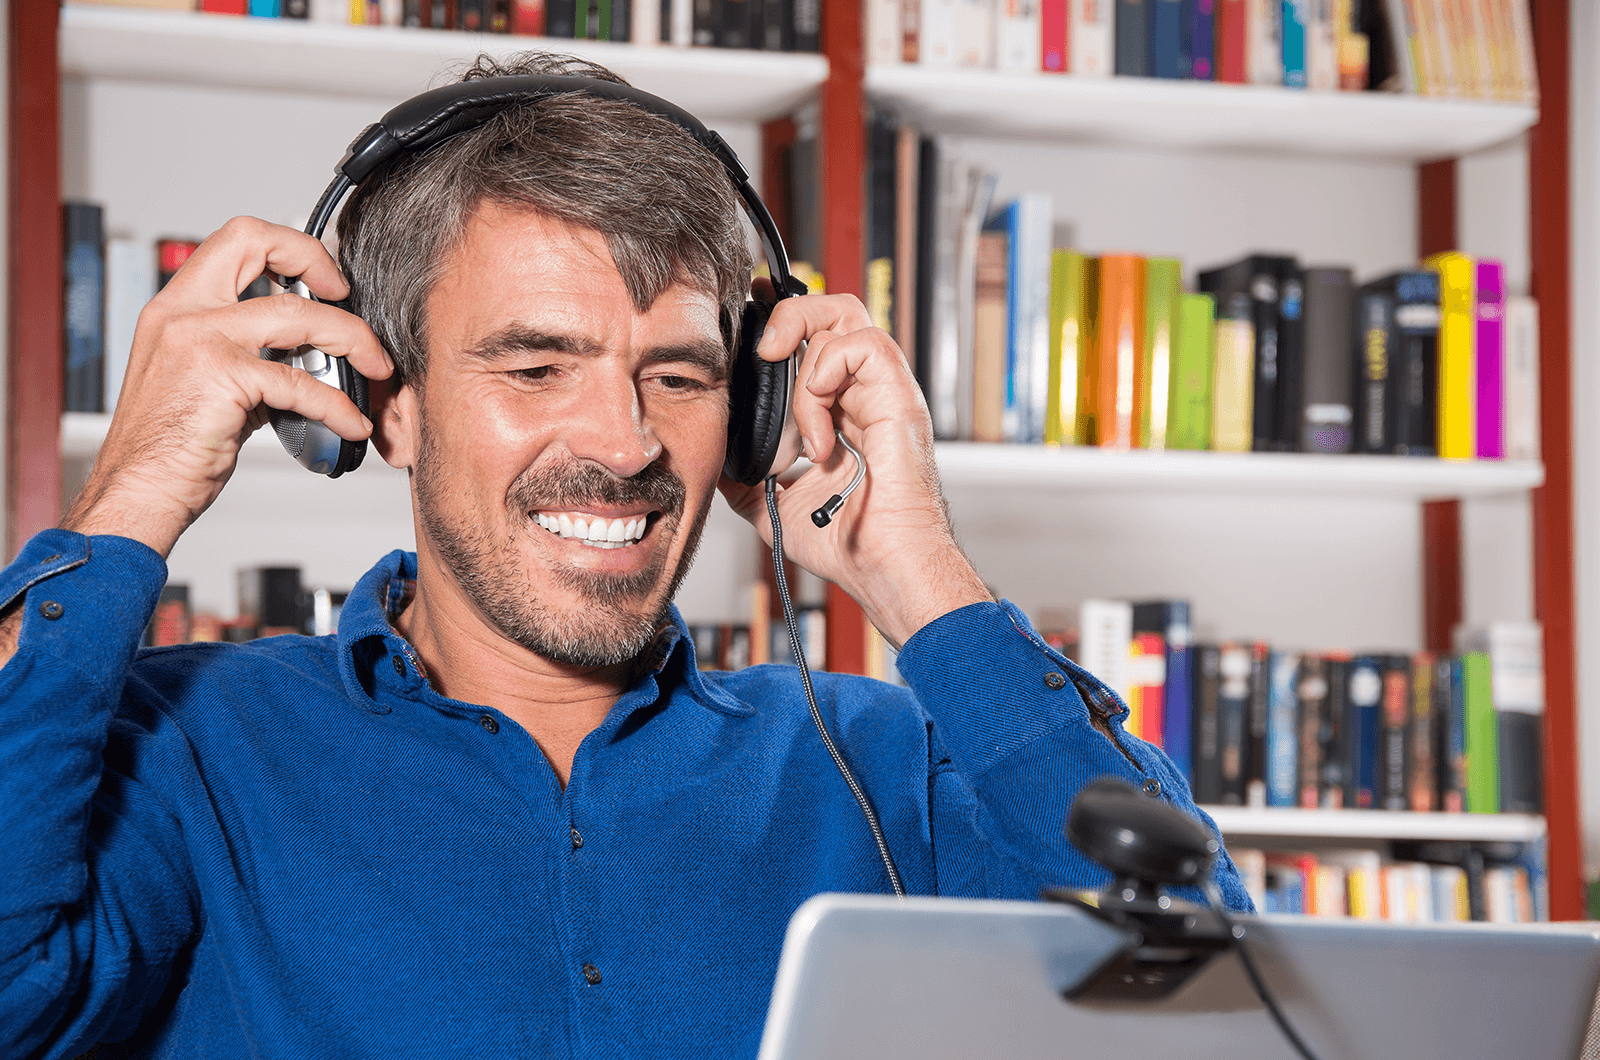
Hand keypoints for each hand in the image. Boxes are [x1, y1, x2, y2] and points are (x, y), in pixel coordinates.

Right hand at [61, 217, 394, 557]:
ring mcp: (201, 339)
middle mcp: (184, 311)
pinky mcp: (223, 377)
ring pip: (299, 315)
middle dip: (318, 260)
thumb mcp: (203, 378)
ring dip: (352, 341)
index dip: (289, 249)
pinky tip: (350, 422)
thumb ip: (249, 353)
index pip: (236, 239)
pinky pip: (302, 383)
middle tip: (348, 297)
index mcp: (177, 305)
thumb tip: (307, 352)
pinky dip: (338, 406)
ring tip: (375, 368)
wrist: (138, 489)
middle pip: (257, 242)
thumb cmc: (168, 444)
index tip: (323, 279)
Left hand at [718, 293, 989, 647]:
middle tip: (764, 351)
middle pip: (833, 309)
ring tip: (800, 417)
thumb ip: (747, 477)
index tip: (747, 321)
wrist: (882, 568)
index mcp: (843, 409)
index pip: (816, 338)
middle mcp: (864, 393)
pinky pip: (863, 347)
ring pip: (846, 317)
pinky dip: (828, 379)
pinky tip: (820, 434)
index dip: (783, 320)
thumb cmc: (850, 545)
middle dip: (790, 315)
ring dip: (805, 359)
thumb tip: (714, 459)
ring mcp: (883, 391)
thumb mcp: (775, 506)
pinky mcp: (898, 396)